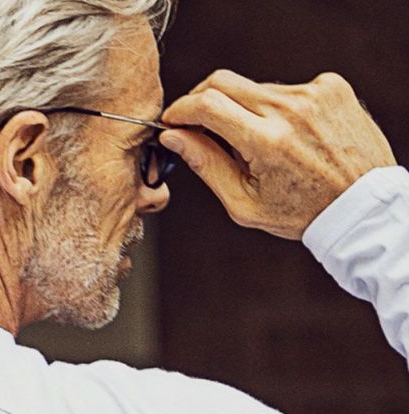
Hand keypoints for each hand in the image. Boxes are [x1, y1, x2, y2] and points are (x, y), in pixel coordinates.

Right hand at [159, 69, 397, 239]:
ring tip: (260, 145)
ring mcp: (313, 92)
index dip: (181, 109)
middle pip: (224, 82)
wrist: (359, 203)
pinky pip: (288, 89)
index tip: (171, 120)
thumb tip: (173, 136)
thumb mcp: (244, 203)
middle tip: (196, 123)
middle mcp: (289, 110)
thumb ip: (206, 165)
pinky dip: (279, 109)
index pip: (208, 105)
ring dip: (245, 111)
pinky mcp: (330, 85)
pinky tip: (292, 136)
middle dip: (201, 99)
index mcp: (265, 142)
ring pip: (256, 88)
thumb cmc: (299, 212)